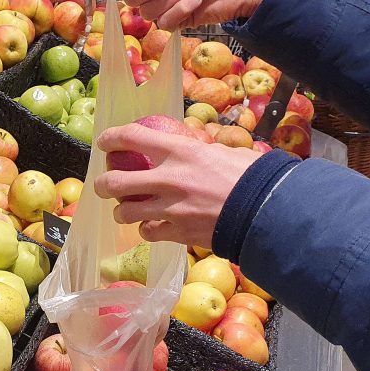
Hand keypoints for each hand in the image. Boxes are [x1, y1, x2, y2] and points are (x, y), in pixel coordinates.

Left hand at [93, 124, 261, 248]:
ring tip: (125, 210)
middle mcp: (168, 179)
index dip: (112, 138)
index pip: (132, 137)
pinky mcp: (177, 233)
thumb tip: (195, 148)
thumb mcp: (226, 152)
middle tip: (103, 184)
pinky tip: (151, 227)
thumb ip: (203, 151)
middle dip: (102, 184)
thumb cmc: (253, 177)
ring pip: (125, 212)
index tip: (104, 142)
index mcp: (180, 151)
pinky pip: (148, 233)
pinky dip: (146, 230)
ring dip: (121, 211)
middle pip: (115, 182)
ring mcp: (170, 209)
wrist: (266, 212)